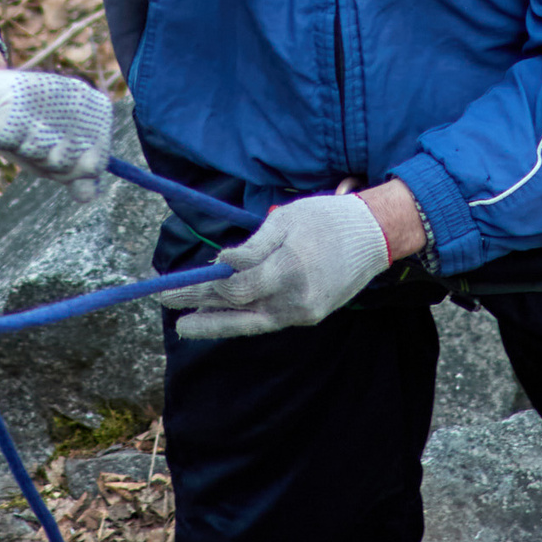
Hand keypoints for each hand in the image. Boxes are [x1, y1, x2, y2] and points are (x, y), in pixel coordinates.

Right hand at [0, 69, 113, 203]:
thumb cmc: (28, 129)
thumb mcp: (56, 156)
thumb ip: (77, 176)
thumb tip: (87, 197)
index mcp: (98, 112)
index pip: (94, 166)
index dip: (68, 170)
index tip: (56, 153)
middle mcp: (80, 98)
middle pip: (64, 163)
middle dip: (45, 162)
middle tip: (35, 141)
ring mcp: (50, 93)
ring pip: (37, 151)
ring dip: (22, 148)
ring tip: (20, 128)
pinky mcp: (16, 93)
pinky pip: (7, 139)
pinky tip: (2, 119)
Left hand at [156, 193, 390, 337]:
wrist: (373, 236)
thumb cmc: (325, 218)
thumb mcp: (284, 219)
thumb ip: (252, 247)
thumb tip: (221, 264)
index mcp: (290, 268)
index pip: (237, 288)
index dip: (203, 288)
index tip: (176, 284)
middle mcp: (297, 298)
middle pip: (239, 310)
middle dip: (200, 307)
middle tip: (167, 305)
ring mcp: (305, 312)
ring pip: (252, 322)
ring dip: (217, 320)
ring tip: (187, 323)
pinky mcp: (309, 316)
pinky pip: (268, 320)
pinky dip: (242, 318)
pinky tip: (221, 315)